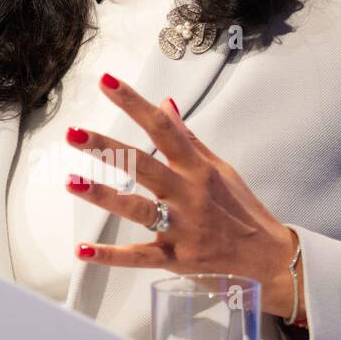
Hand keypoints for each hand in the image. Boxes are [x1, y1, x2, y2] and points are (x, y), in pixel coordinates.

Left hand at [64, 72, 304, 322]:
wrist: (269, 259)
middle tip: (73, 133)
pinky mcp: (176, 258)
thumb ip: (187, 138)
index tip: (105, 80)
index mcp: (197, 168)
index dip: (133, 103)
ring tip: (71, 182)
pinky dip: (110, 256)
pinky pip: (139, 256)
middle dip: (107, 148)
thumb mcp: (219, 168)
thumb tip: (164, 103)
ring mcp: (181, 227)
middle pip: (143, 165)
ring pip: (138, 209)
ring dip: (103, 196)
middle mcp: (188, 194)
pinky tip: (81, 251)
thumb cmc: (240, 209)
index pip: (161, 128)